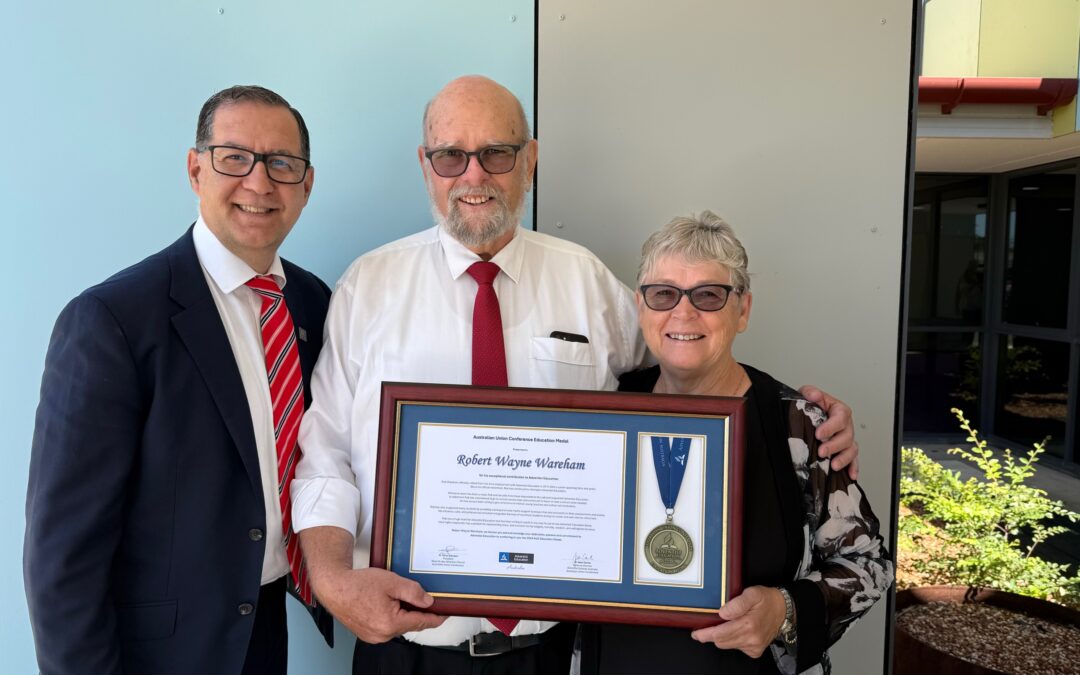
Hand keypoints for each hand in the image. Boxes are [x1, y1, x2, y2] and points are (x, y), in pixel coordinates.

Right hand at [316, 566, 445, 642]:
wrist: (334, 587)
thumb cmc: (357, 584)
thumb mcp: (391, 582)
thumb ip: (413, 592)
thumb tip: (428, 601)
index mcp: (390, 623)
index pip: (422, 622)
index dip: (436, 617)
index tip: (445, 614)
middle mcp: (382, 635)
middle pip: (410, 624)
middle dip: (417, 612)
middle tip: (420, 596)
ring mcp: (373, 636)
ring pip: (398, 626)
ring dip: (403, 614)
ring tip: (396, 596)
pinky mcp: (367, 634)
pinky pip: (387, 627)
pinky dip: (392, 617)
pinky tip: (387, 603)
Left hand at [690, 586, 785, 657]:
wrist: (784, 610)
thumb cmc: (766, 599)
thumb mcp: (752, 593)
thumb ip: (737, 603)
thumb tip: (722, 613)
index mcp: (748, 625)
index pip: (720, 634)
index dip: (705, 634)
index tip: (696, 633)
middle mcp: (751, 638)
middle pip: (721, 642)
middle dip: (710, 636)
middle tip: (703, 628)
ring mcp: (754, 646)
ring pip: (727, 645)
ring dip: (721, 637)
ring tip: (722, 625)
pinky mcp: (755, 651)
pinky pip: (736, 647)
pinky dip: (732, 640)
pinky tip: (736, 630)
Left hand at [798, 385, 858, 479]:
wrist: (807, 414)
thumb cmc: (810, 405)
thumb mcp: (807, 394)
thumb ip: (810, 393)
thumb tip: (814, 395)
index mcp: (839, 410)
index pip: (840, 418)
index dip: (831, 427)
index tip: (819, 434)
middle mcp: (846, 425)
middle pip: (847, 436)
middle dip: (834, 445)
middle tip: (821, 451)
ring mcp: (846, 438)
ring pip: (851, 449)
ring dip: (843, 458)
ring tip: (833, 465)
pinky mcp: (844, 450)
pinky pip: (853, 459)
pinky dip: (853, 467)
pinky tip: (851, 475)